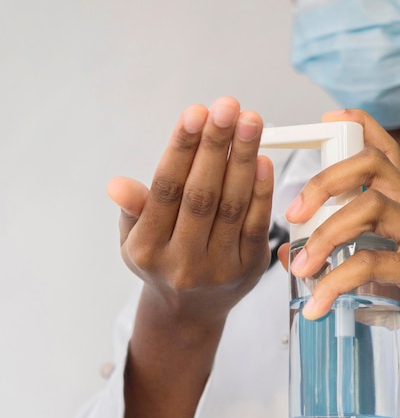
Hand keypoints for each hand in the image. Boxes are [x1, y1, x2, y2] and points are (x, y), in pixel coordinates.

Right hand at [107, 97, 273, 330]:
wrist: (189, 311)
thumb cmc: (161, 262)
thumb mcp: (135, 240)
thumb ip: (134, 209)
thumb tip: (117, 184)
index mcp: (147, 249)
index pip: (166, 190)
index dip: (182, 149)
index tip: (196, 111)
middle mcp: (182, 262)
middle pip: (202, 195)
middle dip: (216, 146)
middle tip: (228, 106)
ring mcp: (219, 270)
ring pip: (233, 208)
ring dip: (243, 161)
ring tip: (251, 121)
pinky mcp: (250, 271)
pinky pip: (257, 227)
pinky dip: (262, 193)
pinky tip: (264, 161)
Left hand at [282, 108, 399, 392]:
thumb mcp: (368, 288)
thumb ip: (335, 265)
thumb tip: (289, 253)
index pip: (388, 156)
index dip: (360, 128)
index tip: (325, 122)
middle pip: (374, 167)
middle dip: (325, 180)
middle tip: (292, 213)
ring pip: (372, 207)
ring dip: (326, 234)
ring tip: (301, 270)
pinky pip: (375, 261)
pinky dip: (337, 281)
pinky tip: (317, 307)